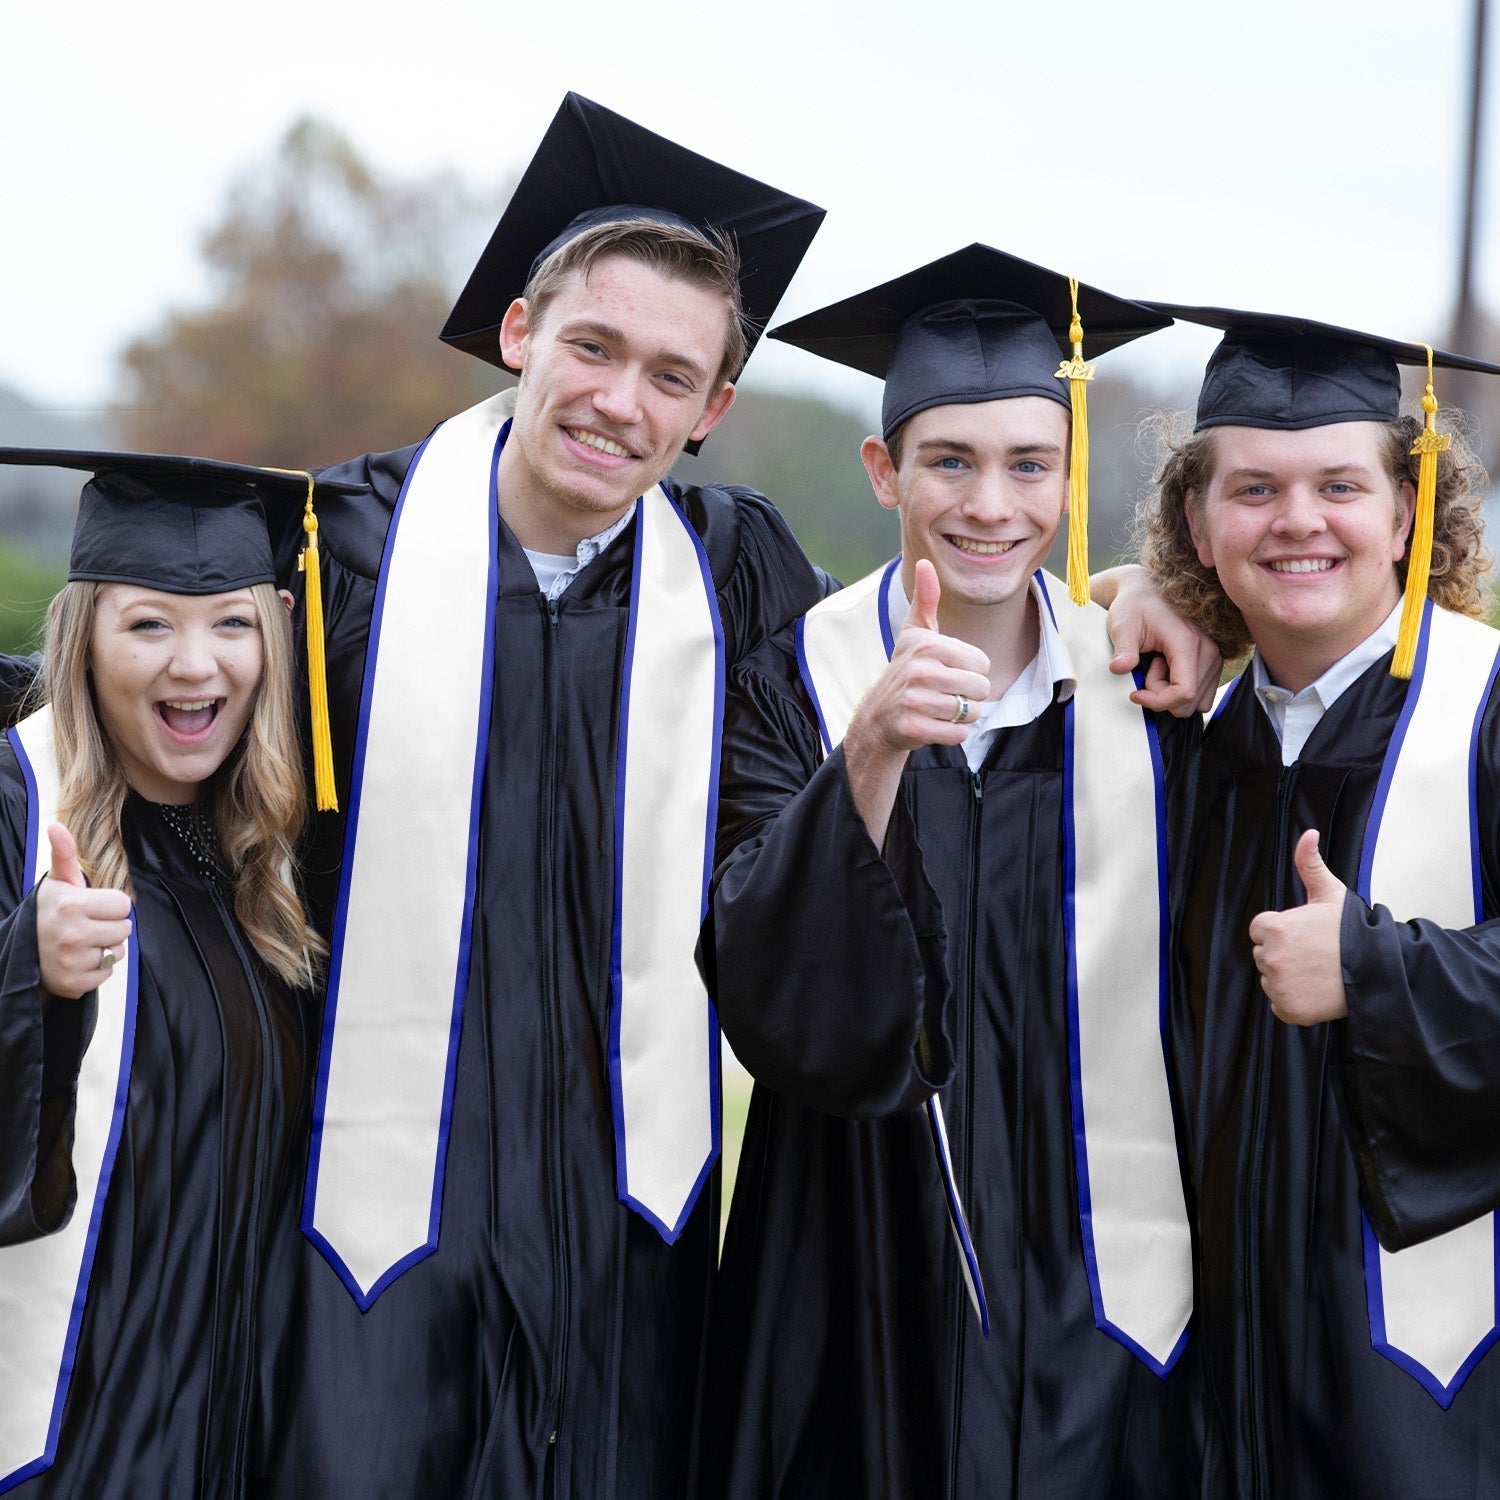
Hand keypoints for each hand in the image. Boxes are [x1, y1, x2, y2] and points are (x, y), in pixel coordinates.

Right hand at [36, 823, 131, 999]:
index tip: (89, 907)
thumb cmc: (50, 911)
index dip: (110, 905)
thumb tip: (55, 825)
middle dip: (110, 926)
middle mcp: (71, 934)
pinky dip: (95, 970)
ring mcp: (71, 961)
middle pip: (125, 928)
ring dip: (104, 948)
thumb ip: (65, 854)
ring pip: (117, 952)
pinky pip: (107, 974)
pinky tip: (76, 961)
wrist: (23, 953)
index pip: (124, 904)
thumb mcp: (58, 882)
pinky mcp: (74, 984)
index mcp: (72, 905)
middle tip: (85, 925)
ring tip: (80, 943)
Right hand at [851, 560, 991, 755]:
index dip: (970, 671)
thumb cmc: (906, 669)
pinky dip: (952, 733)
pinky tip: (934, 724)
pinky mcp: (914, 727)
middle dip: (969, 696)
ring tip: (939, 708)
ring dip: (961, 715)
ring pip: (971, 712)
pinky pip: (958, 734)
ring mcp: (915, 701)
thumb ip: (926, 599)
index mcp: (928, 646)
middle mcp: (920, 671)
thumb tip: (925, 562)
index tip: (947, 672)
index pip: (982, 663)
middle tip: (944, 693)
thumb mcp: (915, 633)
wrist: (878, 716)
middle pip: (981, 688)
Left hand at [1097, 564, 1221, 716]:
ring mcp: (1214, 656)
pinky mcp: (1213, 661)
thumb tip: (1119, 668)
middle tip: (1149, 667)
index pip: (1184, 692)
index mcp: (1188, 642)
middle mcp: (1208, 650)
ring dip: (1171, 692)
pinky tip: (1168, 668)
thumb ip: (1123, 648)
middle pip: (1189, 701)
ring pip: (1195, 701)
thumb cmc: (1135, 606)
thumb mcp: (1123, 625)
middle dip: (1162, 694)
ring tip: (1157, 664)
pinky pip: (1201, 694)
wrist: (1146, 592)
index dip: (1158, 701)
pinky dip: (1181, 689)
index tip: (1136, 693)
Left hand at [1247, 829, 1348, 1024]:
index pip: (1261, 930)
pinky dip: (1293, 1000)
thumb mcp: (1330, 893)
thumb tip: (1308, 834)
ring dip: (1287, 976)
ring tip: (1317, 971)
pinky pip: (1279, 1002)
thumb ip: (1309, 863)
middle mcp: (1271, 957)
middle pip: (1263, 954)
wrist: (1378, 970)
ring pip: (1271, 978)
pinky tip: (1315, 990)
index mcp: (1274, 928)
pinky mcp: (1288, 1009)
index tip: (1305, 934)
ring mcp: (1279, 985)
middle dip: (1284, 953)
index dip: (1283, 930)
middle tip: (1314, 954)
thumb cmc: (1352, 931)